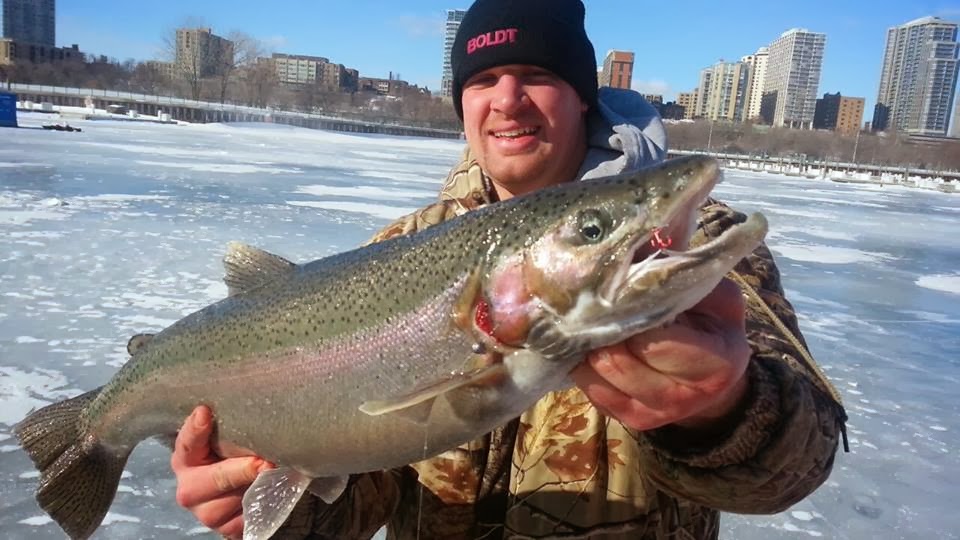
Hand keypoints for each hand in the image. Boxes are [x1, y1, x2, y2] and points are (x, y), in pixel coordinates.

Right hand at [171, 406, 273, 538]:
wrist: (238, 487)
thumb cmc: (230, 454)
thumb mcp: (225, 437)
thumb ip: (227, 424)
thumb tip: (238, 399)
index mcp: (185, 459)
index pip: (187, 442)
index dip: (196, 429)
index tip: (204, 413)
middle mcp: (190, 489)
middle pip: (216, 479)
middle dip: (243, 470)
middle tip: (264, 461)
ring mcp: (206, 513)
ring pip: (235, 501)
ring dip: (257, 487)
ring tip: (273, 473)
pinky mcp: (226, 529)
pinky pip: (248, 518)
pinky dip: (262, 505)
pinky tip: (270, 492)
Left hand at [571, 278, 750, 431]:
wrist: (712, 378)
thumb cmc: (711, 325)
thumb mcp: (715, 296)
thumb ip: (687, 274)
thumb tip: (644, 241)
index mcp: (716, 364)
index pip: (657, 342)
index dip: (634, 314)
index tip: (623, 290)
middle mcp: (683, 397)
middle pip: (620, 361)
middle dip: (606, 328)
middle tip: (598, 302)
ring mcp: (652, 414)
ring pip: (598, 374)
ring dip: (591, 344)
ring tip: (595, 320)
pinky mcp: (625, 420)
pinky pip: (589, 389)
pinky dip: (584, 362)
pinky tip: (594, 343)